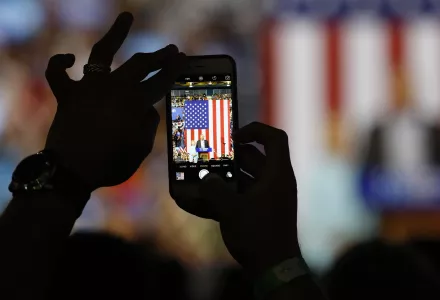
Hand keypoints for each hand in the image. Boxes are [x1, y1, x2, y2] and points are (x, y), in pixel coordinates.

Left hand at [44, 12, 186, 190]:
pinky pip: (58, 73)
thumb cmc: (109, 164)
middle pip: (140, 63)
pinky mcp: (67, 95)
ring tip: (126, 16)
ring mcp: (88, 88)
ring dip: (116, 33)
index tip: (183, 59)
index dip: (174, 69)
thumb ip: (148, 126)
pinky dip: (61, 64)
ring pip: (102, 52)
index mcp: (135, 102)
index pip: (160, 81)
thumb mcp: (140, 150)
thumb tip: (150, 109)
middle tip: (172, 50)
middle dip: (159, 55)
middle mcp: (113, 87)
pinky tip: (70, 58)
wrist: (71, 172)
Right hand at [176, 122, 299, 275]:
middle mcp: (274, 182)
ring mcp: (267, 197)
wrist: (273, 268)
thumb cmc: (258, 234)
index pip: (274, 138)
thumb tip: (205, 178)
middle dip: (228, 157)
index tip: (233, 136)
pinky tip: (196, 201)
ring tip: (197, 177)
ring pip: (243, 178)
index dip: (255, 130)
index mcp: (277, 174)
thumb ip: (214, 190)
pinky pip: (239, 196)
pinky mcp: (258, 211)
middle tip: (207, 155)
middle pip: (253, 158)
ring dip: (221, 178)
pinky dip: (222, 196)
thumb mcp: (232, 210)